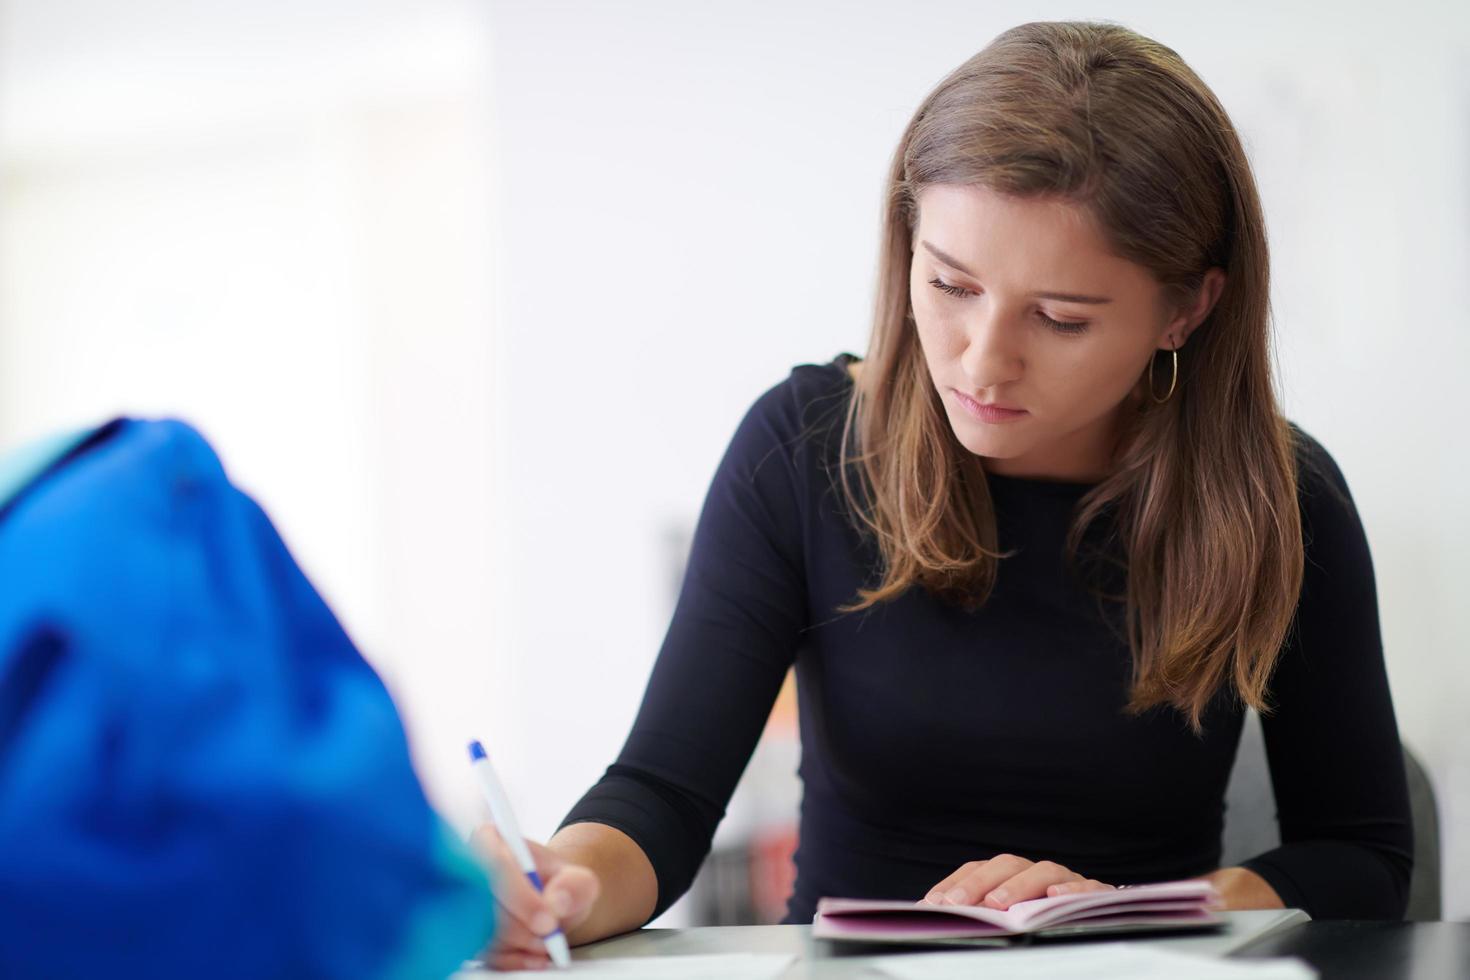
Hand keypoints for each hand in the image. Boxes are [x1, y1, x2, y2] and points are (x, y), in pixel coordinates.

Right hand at [470, 824, 599, 970]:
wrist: (551, 904)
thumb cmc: (559, 885)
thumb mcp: (578, 880)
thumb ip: (576, 885)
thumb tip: (557, 902)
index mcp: (490, 841)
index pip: (495, 866)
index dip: (520, 896)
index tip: (548, 921)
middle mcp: (468, 871)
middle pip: (486, 905)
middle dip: (523, 927)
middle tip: (551, 934)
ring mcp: (463, 905)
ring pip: (485, 932)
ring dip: (522, 944)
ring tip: (547, 940)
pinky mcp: (465, 935)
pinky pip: (486, 954)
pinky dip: (516, 959)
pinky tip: (536, 956)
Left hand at [923, 853, 1113, 909]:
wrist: (1099, 931)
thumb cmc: (1043, 926)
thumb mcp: (1008, 922)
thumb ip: (979, 917)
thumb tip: (932, 918)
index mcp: (1013, 876)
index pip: (981, 869)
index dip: (957, 882)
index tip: (933, 903)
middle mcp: (1038, 874)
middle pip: (1008, 864)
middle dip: (980, 882)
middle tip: (958, 903)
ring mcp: (1068, 882)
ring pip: (1044, 871)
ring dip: (1018, 885)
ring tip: (997, 903)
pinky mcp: (1098, 896)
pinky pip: (1088, 889)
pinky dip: (1072, 891)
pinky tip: (1055, 898)